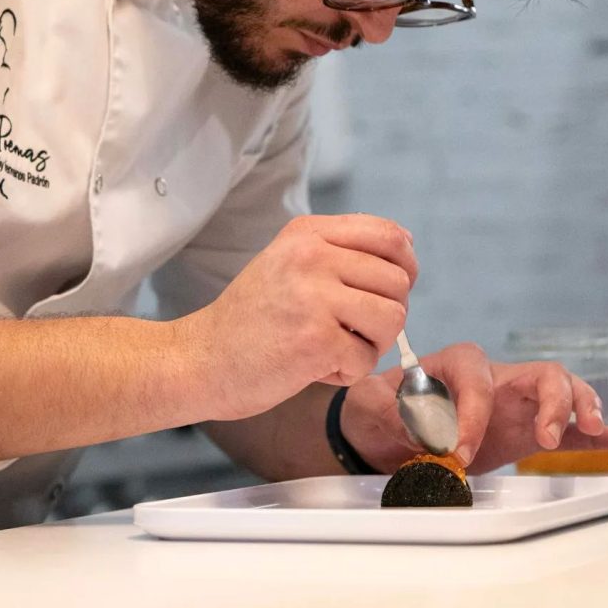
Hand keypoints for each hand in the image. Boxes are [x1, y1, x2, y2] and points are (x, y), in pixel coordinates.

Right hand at [182, 213, 417, 420]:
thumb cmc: (250, 320)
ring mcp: (314, 297)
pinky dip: (347, 373)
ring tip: (336, 349)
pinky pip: (367, 359)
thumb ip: (339, 251)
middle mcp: (311, 257)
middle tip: (352, 331)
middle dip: (386, 314)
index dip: (405, 265)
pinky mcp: (316, 340)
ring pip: (393, 318)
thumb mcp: (288, 263)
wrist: (201, 359)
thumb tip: (405, 251)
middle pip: (398, 281)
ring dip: (372, 344)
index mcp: (307, 234)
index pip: (389, 235)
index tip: (388, 290)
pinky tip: (315, 367)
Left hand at [340, 342, 607, 473]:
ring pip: (559, 390)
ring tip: (589, 430)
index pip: (476, 379)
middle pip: (537, 372)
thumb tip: (420, 429)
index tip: (455, 450)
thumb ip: (390, 410)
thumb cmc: (378, 406)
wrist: (381, 429)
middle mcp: (492, 377)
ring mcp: (513, 403)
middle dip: (550, 399)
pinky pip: (562, 429)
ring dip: (578, 406)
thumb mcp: (369, 403)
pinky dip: (589, 435)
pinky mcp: (522, 431)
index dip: (471, 413)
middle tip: (542, 437)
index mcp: (455, 363)